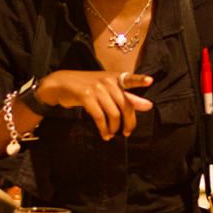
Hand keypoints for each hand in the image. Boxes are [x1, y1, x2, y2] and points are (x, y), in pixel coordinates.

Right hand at [36, 69, 152, 141]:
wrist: (62, 83)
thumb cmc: (88, 86)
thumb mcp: (108, 88)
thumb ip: (127, 96)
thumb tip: (148, 105)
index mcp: (114, 77)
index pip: (129, 79)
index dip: (139, 80)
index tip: (150, 80)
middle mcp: (107, 81)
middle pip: (124, 104)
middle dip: (129, 122)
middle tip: (128, 132)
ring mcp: (96, 88)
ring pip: (113, 113)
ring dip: (114, 128)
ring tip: (113, 134)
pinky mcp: (86, 96)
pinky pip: (99, 117)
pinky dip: (103, 128)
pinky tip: (105, 135)